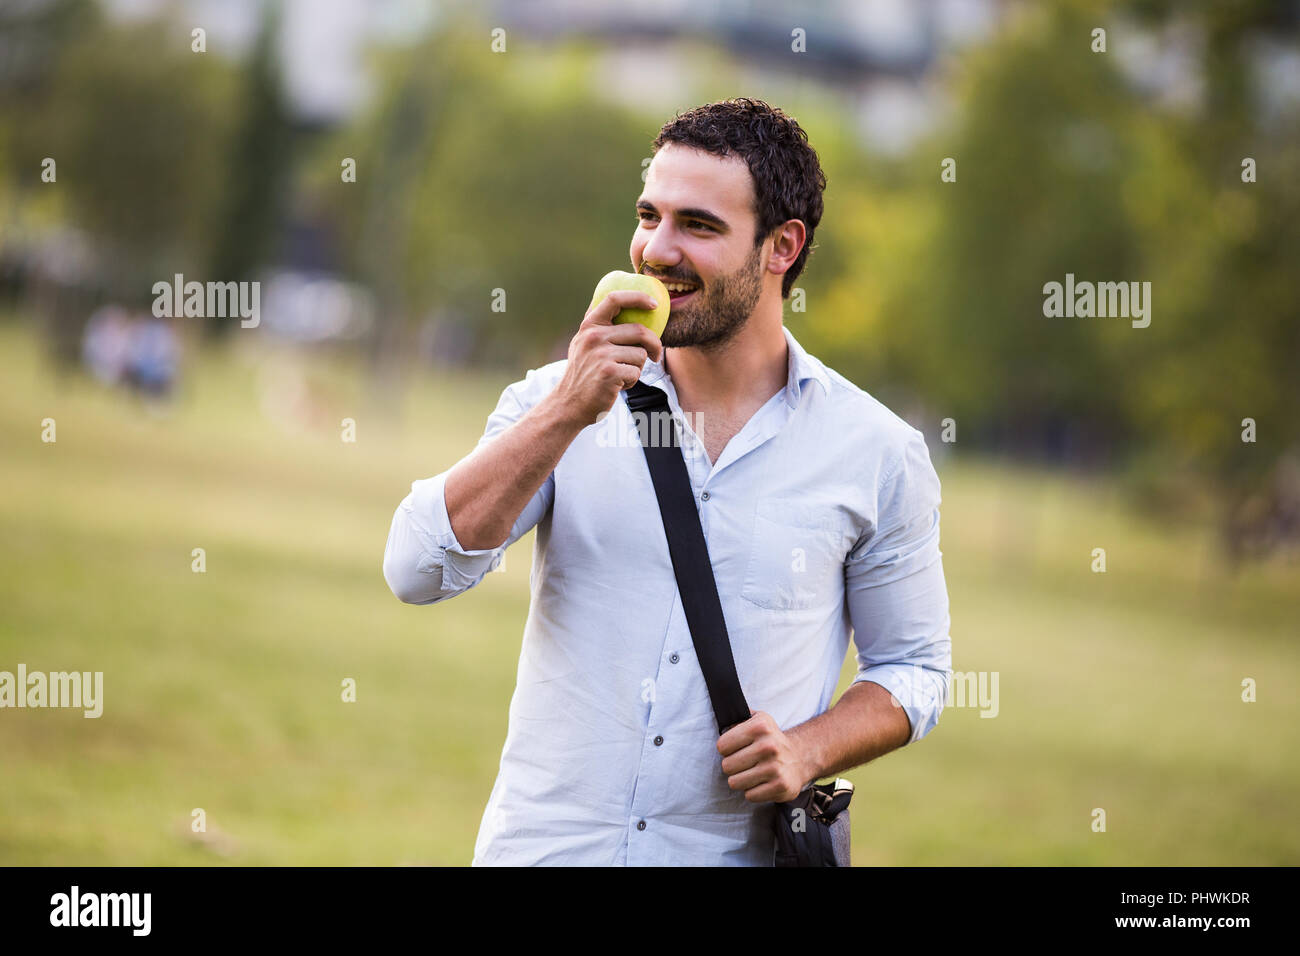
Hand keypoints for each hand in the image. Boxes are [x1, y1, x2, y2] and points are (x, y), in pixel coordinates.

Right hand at [553, 290, 663, 425]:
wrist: (569, 404)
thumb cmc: (584, 373)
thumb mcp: (584, 344)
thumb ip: (600, 327)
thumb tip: (628, 306)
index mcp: (589, 326)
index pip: (614, 299)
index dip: (638, 297)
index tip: (654, 304)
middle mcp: (594, 337)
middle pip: (639, 331)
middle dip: (654, 344)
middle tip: (656, 354)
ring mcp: (601, 354)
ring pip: (641, 355)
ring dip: (638, 368)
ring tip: (621, 375)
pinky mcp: (609, 373)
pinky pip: (636, 372)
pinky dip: (632, 381)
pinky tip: (617, 385)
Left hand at [717, 710, 816, 803]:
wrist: (800, 758)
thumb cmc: (770, 740)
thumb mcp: (757, 720)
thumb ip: (737, 718)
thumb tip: (721, 720)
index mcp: (760, 726)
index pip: (722, 746)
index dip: (726, 749)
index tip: (736, 749)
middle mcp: (768, 745)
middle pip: (726, 766)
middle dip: (732, 766)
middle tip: (745, 763)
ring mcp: (775, 767)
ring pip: (735, 783)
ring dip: (741, 780)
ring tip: (752, 773)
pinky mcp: (780, 786)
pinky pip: (749, 795)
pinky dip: (753, 791)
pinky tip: (762, 782)